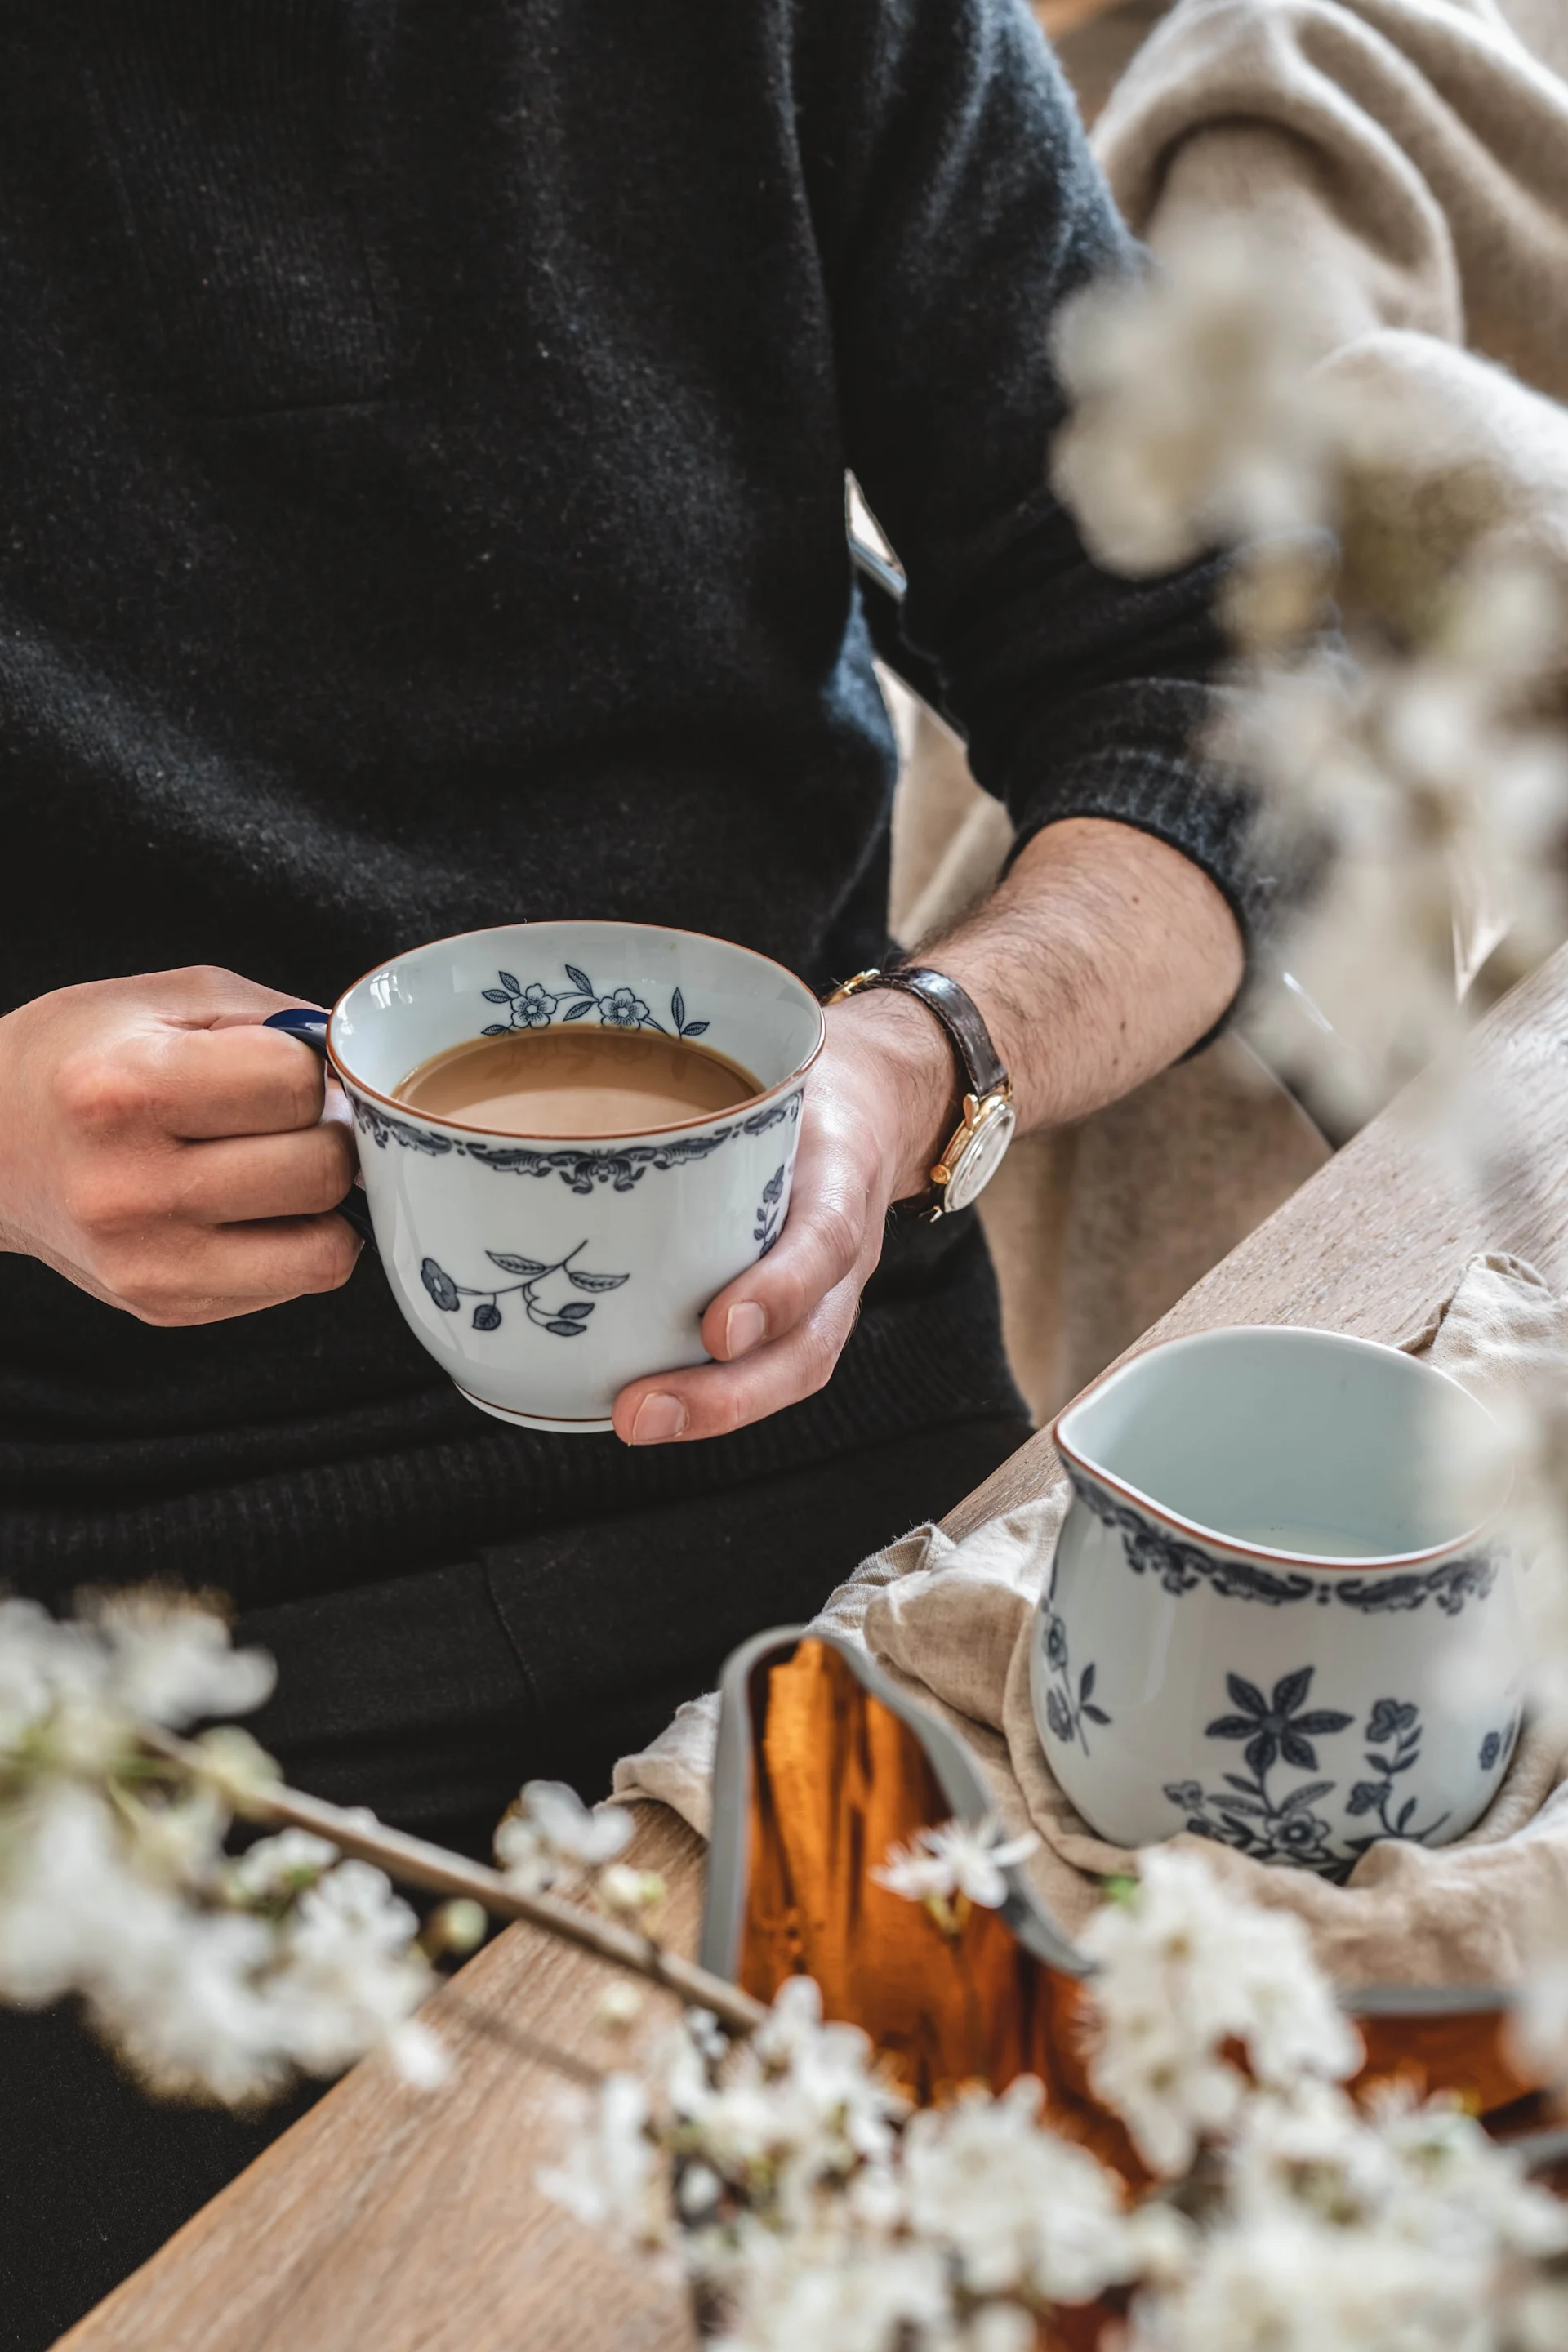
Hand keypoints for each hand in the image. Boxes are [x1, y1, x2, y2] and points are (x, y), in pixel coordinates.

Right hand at [0, 968, 360, 1325]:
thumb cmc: (78, 1060)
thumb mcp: (165, 1001)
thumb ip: (276, 1022)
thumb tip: (367, 1070)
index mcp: (125, 1090)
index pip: (297, 1087)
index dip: (310, 1070)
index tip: (281, 1067)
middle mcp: (130, 1187)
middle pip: (322, 1171)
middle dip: (329, 1135)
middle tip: (291, 1121)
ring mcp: (147, 1261)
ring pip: (327, 1248)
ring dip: (325, 1203)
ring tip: (279, 1168)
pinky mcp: (165, 1307)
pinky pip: (294, 1283)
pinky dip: (293, 1242)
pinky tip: (247, 1209)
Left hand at [611, 991, 954, 1443]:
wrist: (874, 1100)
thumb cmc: (800, 1086)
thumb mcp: (774, 1065)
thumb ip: (703, 1081)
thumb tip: (562, 1087)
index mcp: (840, 1174)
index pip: (823, 1238)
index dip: (777, 1290)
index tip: (717, 1331)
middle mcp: (842, 1250)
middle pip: (808, 1344)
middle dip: (728, 1393)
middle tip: (638, 1412)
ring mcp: (828, 1293)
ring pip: (791, 1371)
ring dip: (716, 1411)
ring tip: (635, 1423)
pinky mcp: (801, 1313)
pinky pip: (767, 1365)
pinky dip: (709, 1395)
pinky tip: (640, 1406)